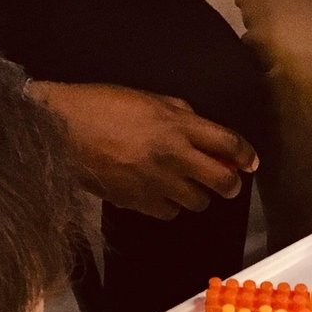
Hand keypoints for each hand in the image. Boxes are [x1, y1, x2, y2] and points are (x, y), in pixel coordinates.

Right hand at [29, 82, 257, 218]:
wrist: (61, 130)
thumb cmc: (100, 106)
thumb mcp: (146, 98)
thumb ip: (179, 113)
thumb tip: (201, 128)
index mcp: (177, 125)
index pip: (228, 143)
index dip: (245, 155)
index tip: (251, 162)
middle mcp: (173, 156)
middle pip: (221, 181)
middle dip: (231, 184)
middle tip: (228, 183)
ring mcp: (157, 182)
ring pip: (198, 202)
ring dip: (198, 196)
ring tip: (188, 187)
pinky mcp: (139, 202)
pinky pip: (169, 213)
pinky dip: (170, 206)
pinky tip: (161, 195)